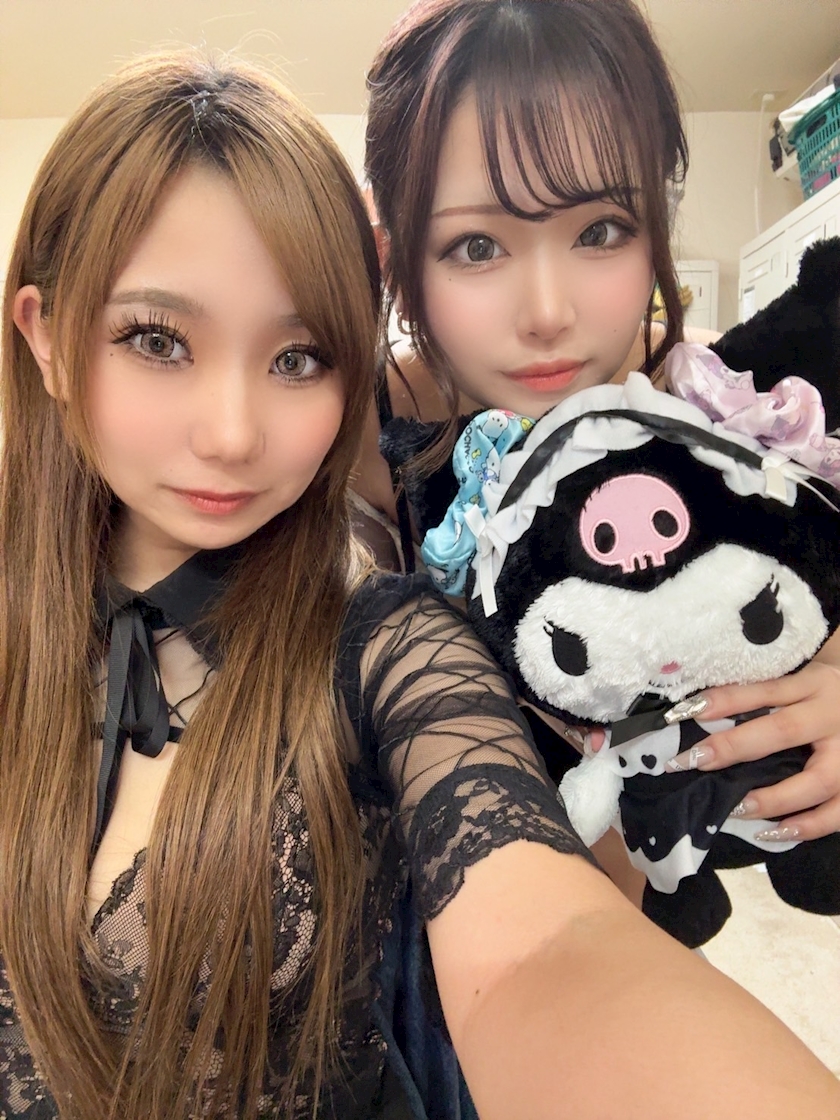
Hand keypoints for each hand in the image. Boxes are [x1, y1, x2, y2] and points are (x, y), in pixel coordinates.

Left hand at [665, 659, 839, 839]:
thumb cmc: (828, 695)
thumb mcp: (802, 681)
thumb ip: (763, 694)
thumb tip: (699, 710)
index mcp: (813, 684)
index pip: (762, 690)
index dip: (722, 700)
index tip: (682, 712)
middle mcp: (831, 715)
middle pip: (783, 731)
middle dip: (733, 748)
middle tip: (692, 762)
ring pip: (816, 781)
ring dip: (772, 798)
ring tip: (736, 808)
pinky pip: (837, 812)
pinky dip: (807, 826)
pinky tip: (774, 832)